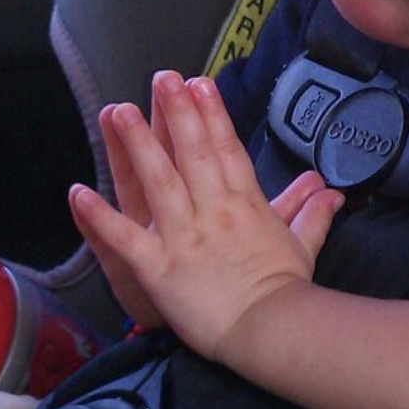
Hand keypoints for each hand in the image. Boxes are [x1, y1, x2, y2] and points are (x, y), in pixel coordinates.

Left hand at [69, 71, 343, 358]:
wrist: (272, 331)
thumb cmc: (287, 292)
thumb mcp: (303, 246)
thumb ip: (311, 213)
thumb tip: (330, 190)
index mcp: (246, 204)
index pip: (227, 150)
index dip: (212, 115)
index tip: (199, 84)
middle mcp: (213, 211)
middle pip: (192, 153)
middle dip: (177, 112)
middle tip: (162, 78)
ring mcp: (184, 236)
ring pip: (158, 181)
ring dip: (138, 144)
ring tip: (120, 111)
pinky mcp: (160, 267)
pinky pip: (124, 238)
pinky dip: (100, 217)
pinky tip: (78, 193)